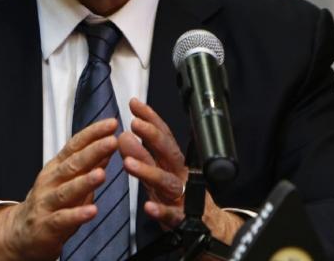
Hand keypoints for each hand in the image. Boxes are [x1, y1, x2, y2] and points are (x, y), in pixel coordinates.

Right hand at [0, 118, 118, 260]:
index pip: (75, 145)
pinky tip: (92, 211)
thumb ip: (90, 165)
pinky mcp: (46, 226)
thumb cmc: (51, 203)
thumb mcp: (70, 180)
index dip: (93, 134)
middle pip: (73, 164)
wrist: (21, 233)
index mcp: (57, 167)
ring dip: (85, 181)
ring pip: (67, 190)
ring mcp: (46, 203)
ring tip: (101, 174)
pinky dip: (77, 214)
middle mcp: (50, 181)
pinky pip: (63, 219)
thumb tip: (110, 146)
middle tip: (112, 141)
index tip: (112, 123)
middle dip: (93, 151)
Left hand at [119, 99, 243, 245]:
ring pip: (166, 181)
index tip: (134, 104)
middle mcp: (179, 175)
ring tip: (128, 163)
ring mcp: (182, 197)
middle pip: (167, 152)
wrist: (210, 230)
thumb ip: (142, 155)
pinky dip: (160, 211)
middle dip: (151, 136)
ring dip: (148, 170)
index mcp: (173, 163)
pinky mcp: (182, 220)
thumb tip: (123, 135)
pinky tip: (148, 207)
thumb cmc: (181, 198)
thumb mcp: (160, 173)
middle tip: (134, 124)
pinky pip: (171, 215)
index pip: (163, 135)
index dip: (150, 118)